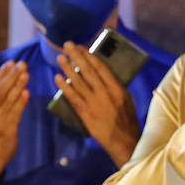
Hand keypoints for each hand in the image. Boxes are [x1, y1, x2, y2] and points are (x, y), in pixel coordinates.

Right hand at [0, 61, 29, 175]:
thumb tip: (11, 82)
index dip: (2, 72)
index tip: (12, 62)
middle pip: (0, 89)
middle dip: (11, 75)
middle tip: (23, 64)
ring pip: (8, 99)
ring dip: (18, 85)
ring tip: (26, 74)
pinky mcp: (7, 129)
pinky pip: (14, 113)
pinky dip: (20, 102)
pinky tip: (27, 92)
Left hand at [55, 42, 140, 166]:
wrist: (122, 139)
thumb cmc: (127, 118)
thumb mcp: (127, 98)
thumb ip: (116, 86)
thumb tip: (105, 75)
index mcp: (116, 88)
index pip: (100, 67)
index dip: (89, 56)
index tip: (81, 47)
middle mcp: (104, 93)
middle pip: (87, 71)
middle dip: (76, 56)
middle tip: (67, 45)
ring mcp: (93, 102)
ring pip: (77, 82)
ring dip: (67, 68)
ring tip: (60, 58)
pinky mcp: (85, 112)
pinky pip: (72, 96)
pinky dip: (64, 86)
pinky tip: (57, 78)